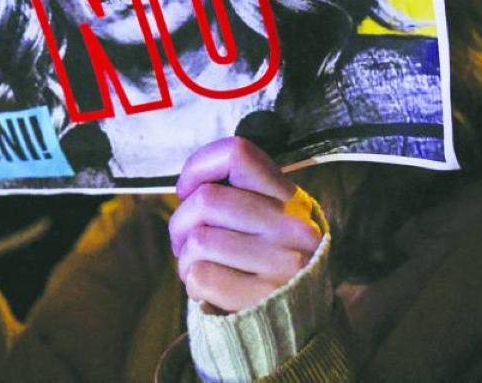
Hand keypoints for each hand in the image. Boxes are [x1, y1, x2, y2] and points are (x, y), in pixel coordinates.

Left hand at [170, 137, 320, 314]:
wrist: (301, 329)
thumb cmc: (268, 265)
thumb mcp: (271, 223)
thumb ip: (240, 196)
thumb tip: (188, 186)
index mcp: (292, 200)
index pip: (238, 153)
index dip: (198, 165)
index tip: (187, 189)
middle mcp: (292, 228)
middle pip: (207, 200)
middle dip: (181, 222)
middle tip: (184, 241)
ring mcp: (283, 265)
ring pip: (199, 239)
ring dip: (185, 257)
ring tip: (199, 268)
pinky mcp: (263, 299)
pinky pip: (201, 275)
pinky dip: (193, 283)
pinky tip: (209, 290)